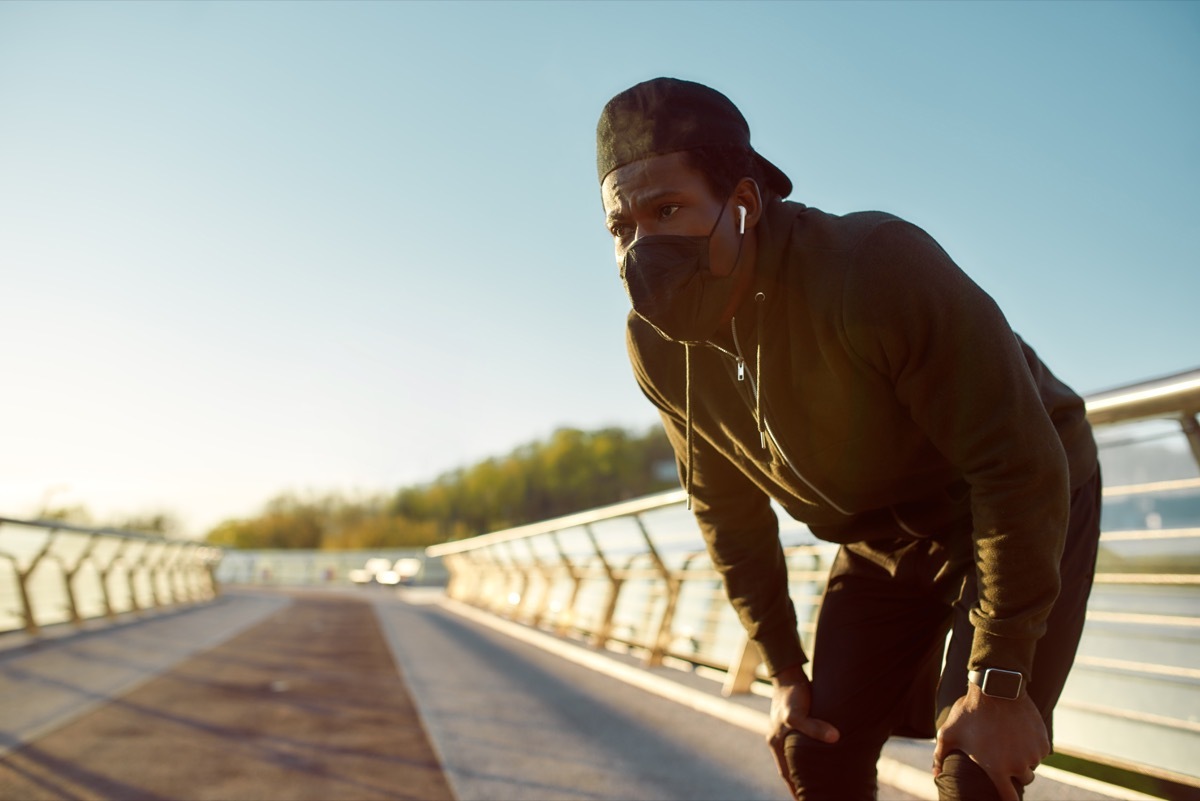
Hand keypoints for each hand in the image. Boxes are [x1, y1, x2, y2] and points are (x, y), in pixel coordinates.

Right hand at [767, 665, 839, 799]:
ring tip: (823, 782)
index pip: (786, 773)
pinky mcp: (798, 723)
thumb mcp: (797, 712)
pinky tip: (824, 756)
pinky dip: (812, 754)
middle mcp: (780, 740)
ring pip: (797, 757)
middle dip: (801, 783)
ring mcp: (788, 732)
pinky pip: (804, 744)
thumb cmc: (791, 694)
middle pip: (791, 768)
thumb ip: (814, 726)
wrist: (789, 673)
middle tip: (817, 796)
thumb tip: (835, 738)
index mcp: (777, 743)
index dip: (795, 789)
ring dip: (807, 769)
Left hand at [933, 683, 1048, 800]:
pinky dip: (1033, 747)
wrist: (996, 689)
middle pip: (1023, 780)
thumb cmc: (969, 712)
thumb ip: (939, 756)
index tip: (1004, 795)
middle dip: (1015, 772)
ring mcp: (1033, 753)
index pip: (1009, 799)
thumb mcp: (949, 733)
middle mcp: (1018, 765)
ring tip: (1010, 741)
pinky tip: (1020, 734)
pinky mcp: (1044, 742)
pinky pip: (1041, 752)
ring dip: (1025, 758)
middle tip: (1004, 756)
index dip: (1006, 799)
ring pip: (1032, 765)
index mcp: (997, 768)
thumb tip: (935, 775)